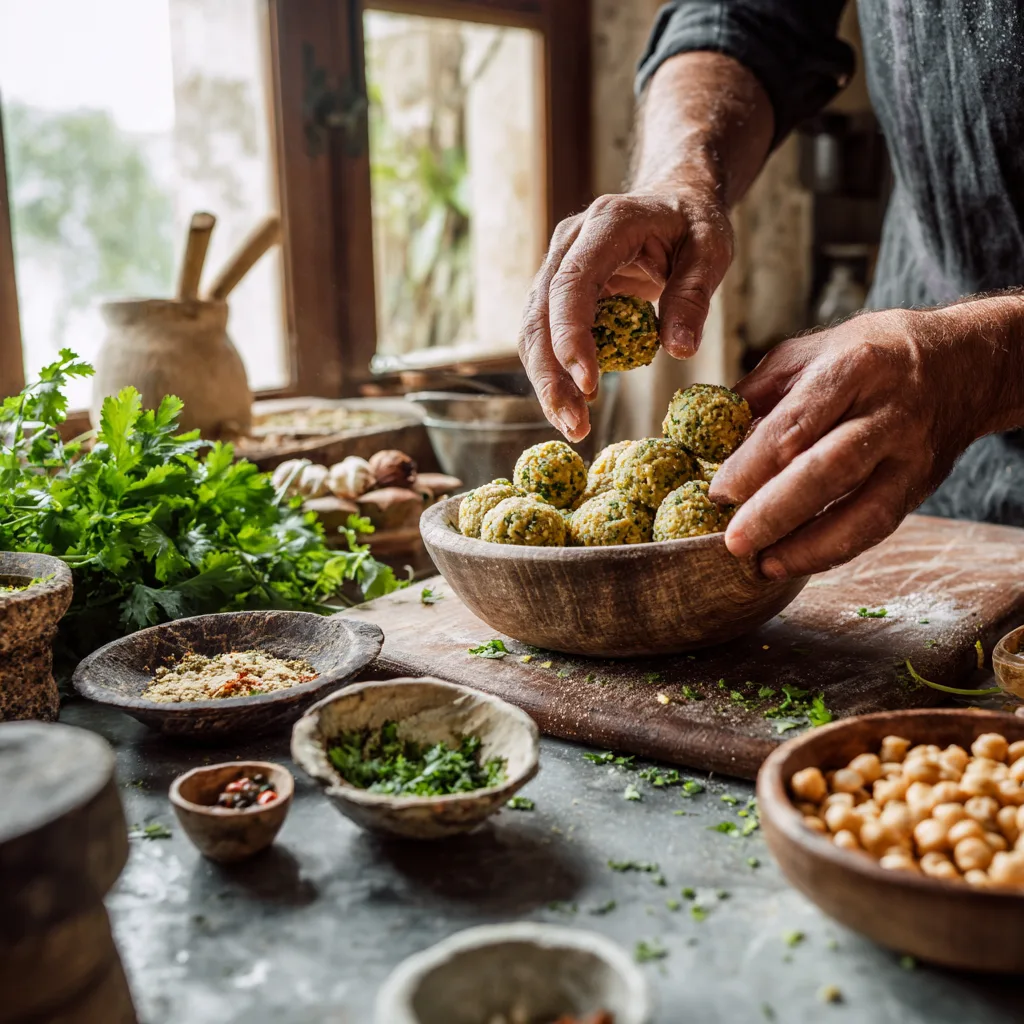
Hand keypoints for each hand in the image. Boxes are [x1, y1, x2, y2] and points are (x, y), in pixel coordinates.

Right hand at [517, 188, 733, 440]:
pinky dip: (554, 374)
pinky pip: (544, 337)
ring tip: (574, 427)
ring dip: (547, 383)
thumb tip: (680, 350)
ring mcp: (557, 266)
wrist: (673, 199)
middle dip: (551, 376)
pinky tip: (573, 406)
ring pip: (533, 332)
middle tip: (575, 425)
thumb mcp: (711, 251)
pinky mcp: (557, 292)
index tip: (589, 384)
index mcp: (606, 225)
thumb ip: (693, 296)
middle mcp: (569, 244)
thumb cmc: (693, 224)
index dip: (572, 336)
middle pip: (539, 316)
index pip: (572, 284)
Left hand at [709, 308, 990, 578]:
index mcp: (851, 367)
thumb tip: (707, 442)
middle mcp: (887, 411)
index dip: (752, 463)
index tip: (716, 492)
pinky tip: (792, 561)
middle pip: (829, 469)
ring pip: (863, 510)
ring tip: (762, 564)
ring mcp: (910, 453)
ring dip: (808, 546)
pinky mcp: (921, 485)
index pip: (796, 423)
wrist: (963, 362)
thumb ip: (757, 397)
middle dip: (776, 511)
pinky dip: (833, 550)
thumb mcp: (807, 353)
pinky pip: (877, 527)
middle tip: (733, 541)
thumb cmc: (867, 354)